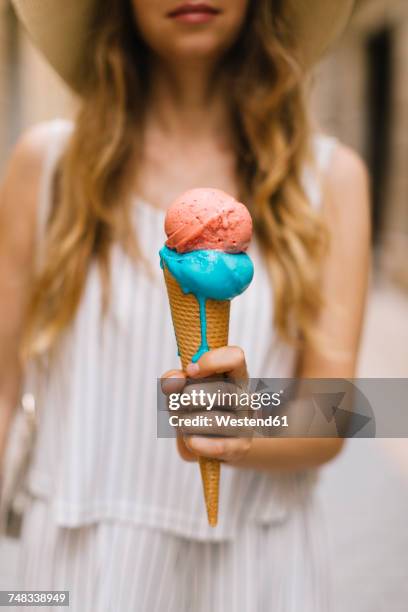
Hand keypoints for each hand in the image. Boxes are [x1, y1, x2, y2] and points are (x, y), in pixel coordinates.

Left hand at [161, 346, 252, 464]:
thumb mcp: (180, 388)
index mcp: (235, 374)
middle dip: (188, 397)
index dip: (212, 361)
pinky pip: (219, 446)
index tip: (190, 370)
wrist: (207, 440)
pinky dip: (197, 443)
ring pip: (215, 420)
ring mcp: (246, 422)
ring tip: (182, 423)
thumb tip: (175, 379)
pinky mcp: (241, 446)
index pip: (235, 357)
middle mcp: (245, 396)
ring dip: (187, 422)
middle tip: (178, 402)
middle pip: (220, 390)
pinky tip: (191, 440)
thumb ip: (173, 379)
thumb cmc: (194, 407)